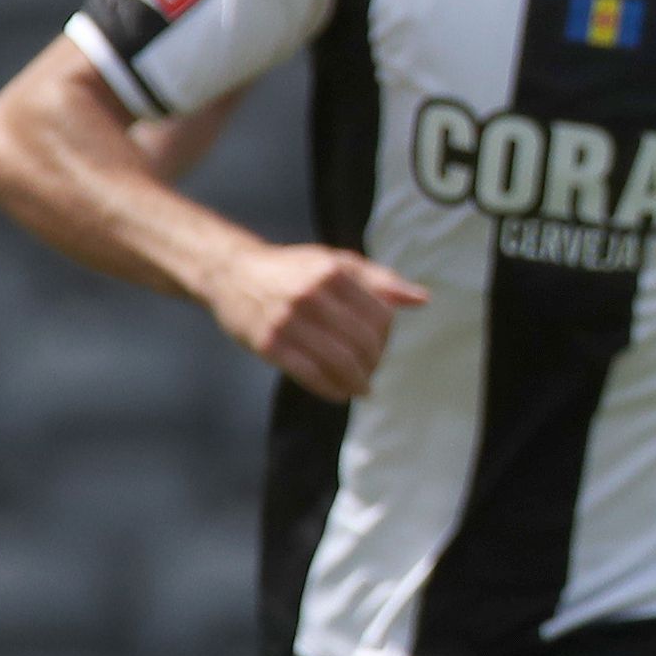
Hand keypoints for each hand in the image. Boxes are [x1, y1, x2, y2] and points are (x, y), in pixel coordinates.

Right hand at [204, 241, 424, 400]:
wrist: (233, 274)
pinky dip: (332, 389)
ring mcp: (288, 320)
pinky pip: (310, 375)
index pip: (381, 315)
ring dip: (357, 382)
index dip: (386, 336)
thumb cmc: (292, 270)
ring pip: (339, 362)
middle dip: (374, 362)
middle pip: (363, 342)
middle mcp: (312, 295)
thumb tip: (422, 300)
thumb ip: (380, 280)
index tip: (380, 345)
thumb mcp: (335, 262)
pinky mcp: (270, 344)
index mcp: (334, 271)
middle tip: (372, 371)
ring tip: (362, 388)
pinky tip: (340, 393)